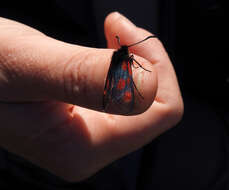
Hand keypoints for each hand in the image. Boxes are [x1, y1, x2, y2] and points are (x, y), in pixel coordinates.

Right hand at [0, 12, 182, 181]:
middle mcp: (91, 148)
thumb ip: (82, 77)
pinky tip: (109, 46)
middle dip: (144, 60)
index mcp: (81, 148)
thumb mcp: (25, 64)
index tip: (123, 33)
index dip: (155, 67)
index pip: (160, 112)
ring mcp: (92, 133)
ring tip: (112, 33)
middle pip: (155, 106)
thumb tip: (143, 85)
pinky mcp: (90, 117)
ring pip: (145, 97)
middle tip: (117, 29)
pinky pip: (130, 93)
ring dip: (134, 60)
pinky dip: (126, 64)